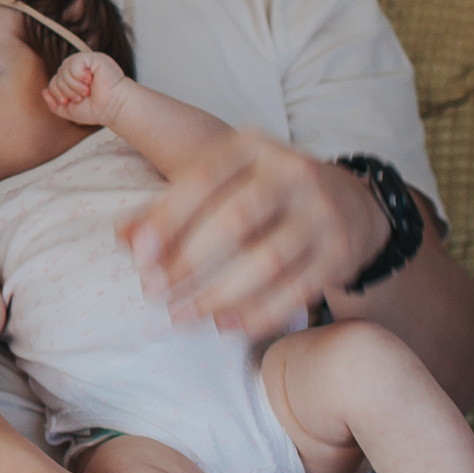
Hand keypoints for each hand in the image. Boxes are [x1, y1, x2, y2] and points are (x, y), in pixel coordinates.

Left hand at [43, 51, 129, 127]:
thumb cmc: (95, 109)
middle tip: (83, 97)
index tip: (71, 101)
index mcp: (72, 79)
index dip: (58, 94)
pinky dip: (79, 75)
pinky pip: (74, 62)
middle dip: (67, 91)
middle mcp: (77, 69)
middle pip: (57, 76)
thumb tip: (43, 92)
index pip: (53, 82)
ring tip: (87, 90)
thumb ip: (54, 104)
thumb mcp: (69, 111)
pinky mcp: (94, 58)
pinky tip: (90, 80)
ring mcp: (85, 62)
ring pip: (64, 70)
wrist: (112, 108)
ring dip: (74, 85)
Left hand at [121, 131, 388, 337]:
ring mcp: (322, 213)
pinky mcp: (340, 252)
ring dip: (218, 295)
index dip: (167, 218)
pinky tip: (225, 326)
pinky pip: (296, 290)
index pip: (202, 179)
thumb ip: (169, 204)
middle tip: (154, 292)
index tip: (137, 255)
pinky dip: (257, 313)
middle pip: (234, 222)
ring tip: (182, 315)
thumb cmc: (262, 191)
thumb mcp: (219, 182)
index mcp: (252, 146)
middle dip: (188, 263)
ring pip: (265, 262)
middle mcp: (293, 173)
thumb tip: (123, 236)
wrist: (350, 202)